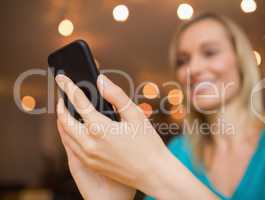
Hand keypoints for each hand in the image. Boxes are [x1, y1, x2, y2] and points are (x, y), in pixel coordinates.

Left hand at [55, 74, 168, 195]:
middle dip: (61, 104)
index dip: (68, 87)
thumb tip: (100, 80)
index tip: (62, 78)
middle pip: (64, 120)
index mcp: (100, 129)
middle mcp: (89, 144)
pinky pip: (72, 147)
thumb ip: (116, 95)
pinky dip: (68, 134)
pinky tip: (74, 129)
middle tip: (62, 94)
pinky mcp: (91, 165)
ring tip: (65, 109)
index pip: (78, 102)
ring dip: (62, 120)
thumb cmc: (148, 143)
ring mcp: (88, 157)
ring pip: (65, 135)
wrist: (153, 174)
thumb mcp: (135, 115)